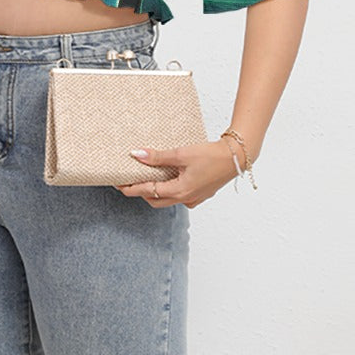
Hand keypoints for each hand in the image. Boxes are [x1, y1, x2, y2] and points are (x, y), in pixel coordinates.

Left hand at [117, 139, 241, 208]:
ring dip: (154, 191)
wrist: (236, 157)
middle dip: (140, 192)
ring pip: (167, 200)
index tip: (118, 184)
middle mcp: (185, 199)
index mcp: (179, 191)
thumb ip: (158, 157)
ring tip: (145, 178)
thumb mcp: (181, 154)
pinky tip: (168, 178)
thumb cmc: (211, 155)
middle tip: (128, 182)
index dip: (131, 188)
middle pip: (155, 200)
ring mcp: (194, 198)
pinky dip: (169, 190)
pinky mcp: (200, 194)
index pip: (147, 191)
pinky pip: (179, 196)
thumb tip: (137, 155)